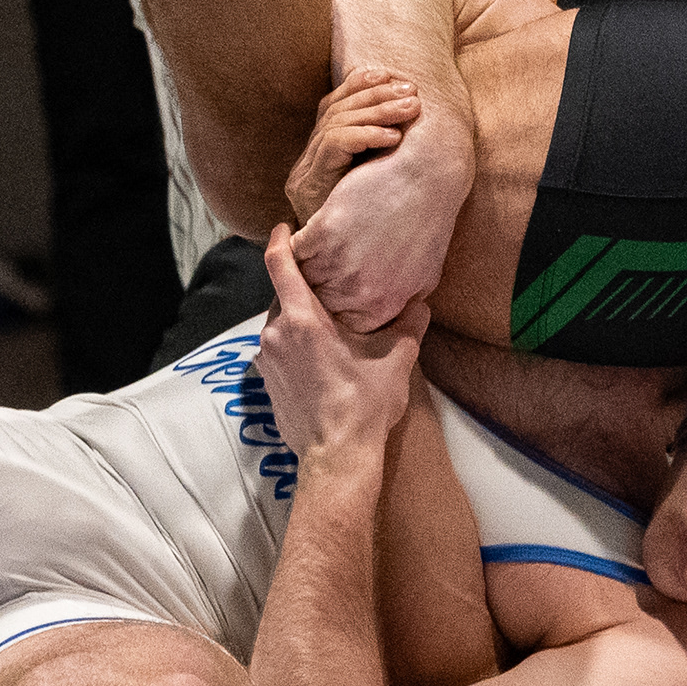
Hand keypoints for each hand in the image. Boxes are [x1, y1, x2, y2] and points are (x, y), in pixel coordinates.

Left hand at [256, 225, 429, 463]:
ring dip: (300, 323)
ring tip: (330, 330)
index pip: (280, 265)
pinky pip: (278, 351)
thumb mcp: (395, 360)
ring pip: (280, 325)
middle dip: (304, 292)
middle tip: (331, 292)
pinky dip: (294, 347)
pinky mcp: (266, 383)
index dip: (279, 240)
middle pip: (283, 297)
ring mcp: (266, 360)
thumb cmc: (363, 405)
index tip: (284, 228)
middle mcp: (275, 334)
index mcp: (303, 319)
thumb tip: (421, 303)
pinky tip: (320, 360)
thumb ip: (408, 326)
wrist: (337, 457)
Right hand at [285, 68, 421, 223]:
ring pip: (335, 123)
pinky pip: (333, 146)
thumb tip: (414, 111)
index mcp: (318, 156)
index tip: (391, 74)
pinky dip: (364, 135)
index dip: (359, 85)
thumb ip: (384, 150)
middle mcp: (305, 162)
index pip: (331, 106)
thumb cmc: (377, 228)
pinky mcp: (307, 187)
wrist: (348, 277)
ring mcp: (304, 174)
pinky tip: (393, 137)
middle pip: (334, 110)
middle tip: (412, 93)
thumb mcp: (382, 182)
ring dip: (377, 111)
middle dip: (376, 95)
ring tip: (411, 108)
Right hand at [289, 107, 467, 330]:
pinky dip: (300, 239)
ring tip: (320, 248)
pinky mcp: (324, 234)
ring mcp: (339, 266)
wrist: (426, 177)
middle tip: (322, 269)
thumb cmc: (428, 223)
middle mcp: (359, 294)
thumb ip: (396, 305)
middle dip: (317, 287)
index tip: (334, 291)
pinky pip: (295, 248)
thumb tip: (379, 321)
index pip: (341, 323)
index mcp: (381, 309)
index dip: (334, 306)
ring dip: (308, 263)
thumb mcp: (422, 277)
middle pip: (317, 302)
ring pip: (301, 276)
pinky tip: (316, 229)